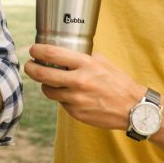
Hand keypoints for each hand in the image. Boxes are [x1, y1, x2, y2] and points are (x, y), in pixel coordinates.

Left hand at [24, 44, 145, 129]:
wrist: (134, 108)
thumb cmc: (118, 82)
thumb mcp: (102, 62)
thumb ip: (82, 57)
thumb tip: (64, 53)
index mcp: (85, 64)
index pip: (51, 54)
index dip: (37, 51)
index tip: (33, 49)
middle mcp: (78, 81)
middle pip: (42, 74)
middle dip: (31, 68)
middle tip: (29, 65)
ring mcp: (76, 99)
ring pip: (48, 90)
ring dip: (46, 85)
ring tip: (51, 81)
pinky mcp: (76, 113)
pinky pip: (60, 103)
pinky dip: (62, 97)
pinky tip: (71, 94)